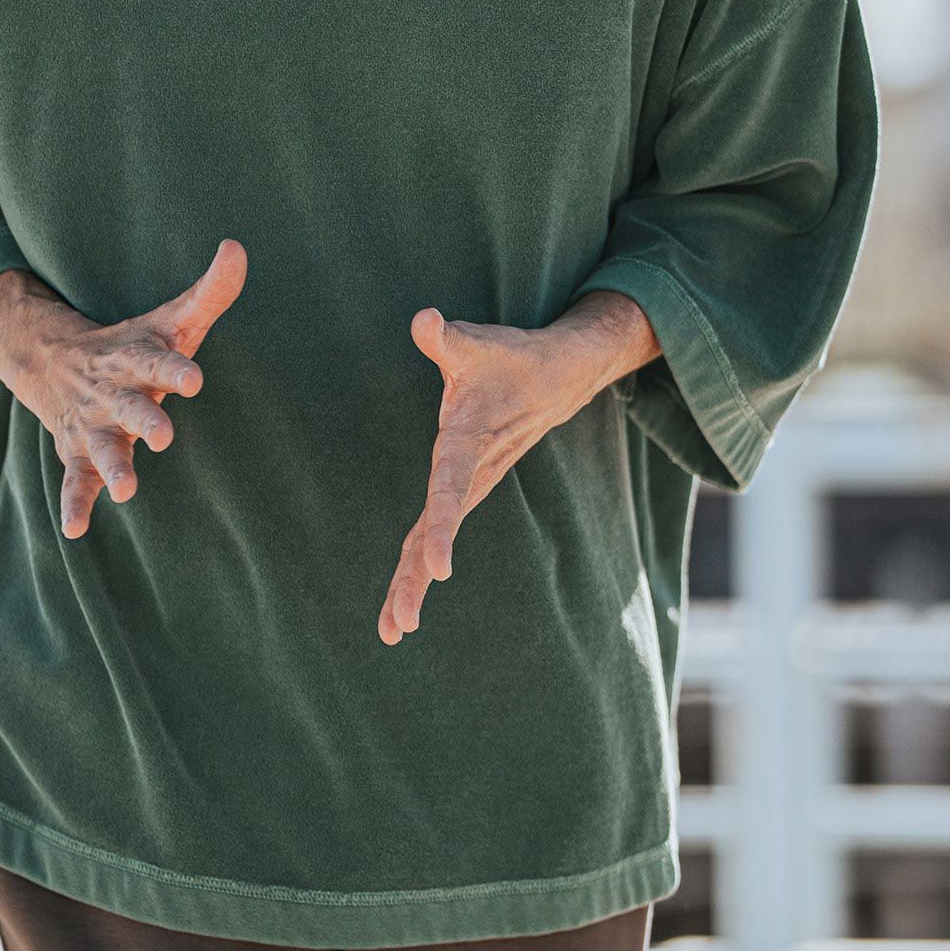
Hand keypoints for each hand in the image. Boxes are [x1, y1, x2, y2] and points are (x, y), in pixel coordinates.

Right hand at [20, 238, 246, 538]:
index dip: (174, 369)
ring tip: (128, 489)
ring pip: (100, 447)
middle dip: (145, 420)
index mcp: (135, 357)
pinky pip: (73, 481)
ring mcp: (92, 424)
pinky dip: (72, 503)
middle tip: (165, 436)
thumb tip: (237, 247)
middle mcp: (112, 392)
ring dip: (113, 466)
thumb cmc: (135, 343)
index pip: (157, 361)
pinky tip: (74, 529)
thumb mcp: (171, 317)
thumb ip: (211, 291)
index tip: (194, 380)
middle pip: (129, 406)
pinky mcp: (77, 453)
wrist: (55, 359)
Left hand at [377, 307, 595, 644]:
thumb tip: (423, 320)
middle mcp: (471, 471)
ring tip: (391, 630)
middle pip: (438, 531)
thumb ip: (446, 337)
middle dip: (417, 578)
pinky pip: (435, 528)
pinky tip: (400, 597)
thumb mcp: (477, 342)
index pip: (450, 487)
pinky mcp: (466, 485)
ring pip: (434, 538)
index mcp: (469, 440)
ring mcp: (470, 483)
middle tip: (397, 626)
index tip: (438, 569)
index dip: (442, 528)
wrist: (558, 376)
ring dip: (412, 582)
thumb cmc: (509, 358)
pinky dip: (417, 564)